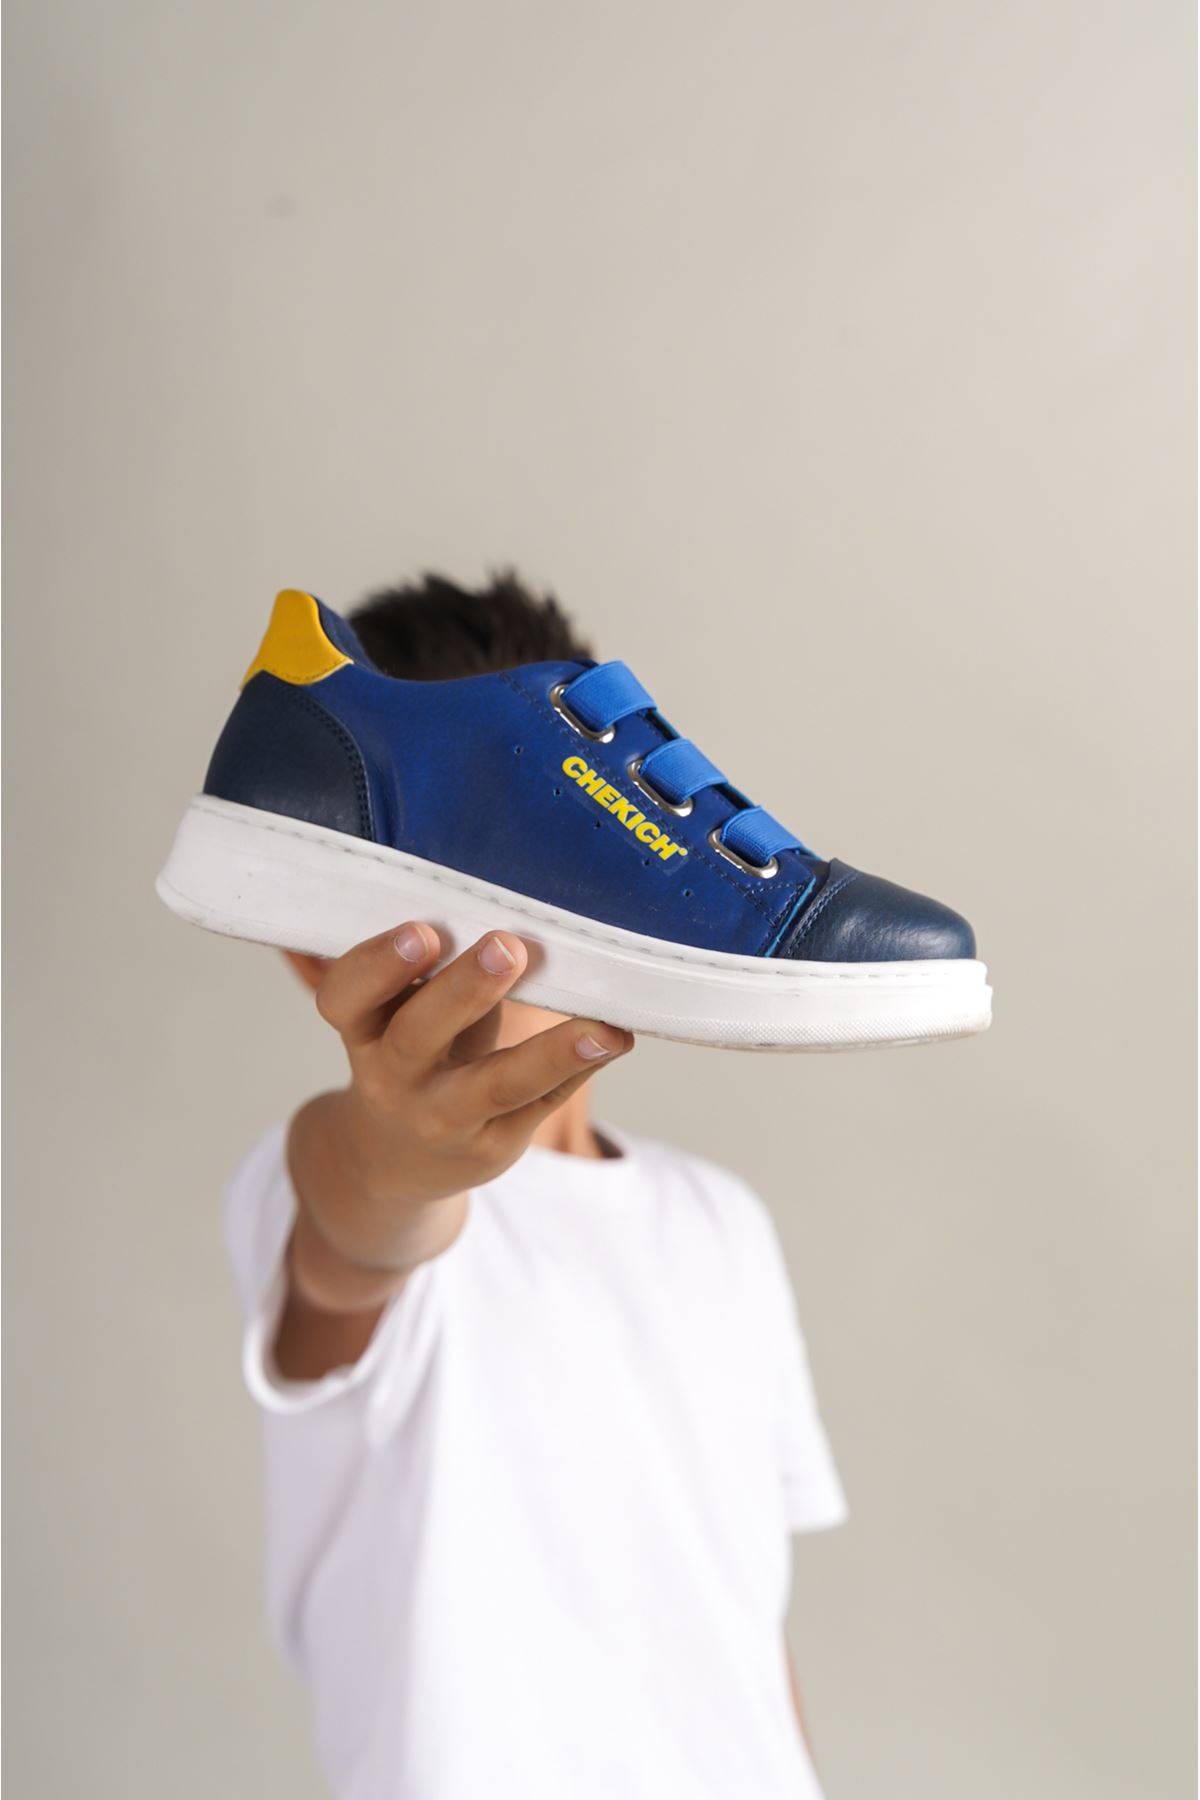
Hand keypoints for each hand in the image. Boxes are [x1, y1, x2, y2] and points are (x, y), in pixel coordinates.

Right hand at [286, 922, 632, 1307]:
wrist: (395, 1158)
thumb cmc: (408, 1054)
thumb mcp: (394, 1013)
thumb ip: (426, 970)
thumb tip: (498, 902)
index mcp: (364, 1030)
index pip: (345, 998)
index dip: (376, 965)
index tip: (420, 931)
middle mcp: (395, 1078)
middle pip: (418, 1037)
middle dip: (463, 990)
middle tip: (507, 946)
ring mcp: (444, 1118)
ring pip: (496, 1085)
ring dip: (550, 1053)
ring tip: (598, 1027)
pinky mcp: (493, 1145)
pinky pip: (541, 1102)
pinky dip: (580, 1067)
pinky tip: (615, 1039)